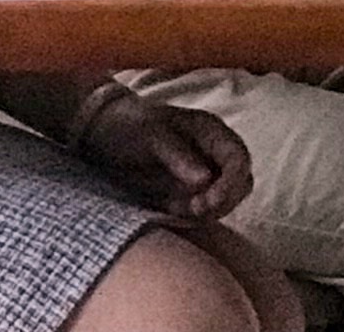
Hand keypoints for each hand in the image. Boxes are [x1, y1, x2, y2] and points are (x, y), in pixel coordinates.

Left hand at [75, 91, 252, 221]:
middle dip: (223, 201)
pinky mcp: (185, 192)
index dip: (231, 184)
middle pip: (240, 183)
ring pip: (224, 200)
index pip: (239, 159)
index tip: (207, 203)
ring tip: (177, 210)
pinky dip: (192, 217)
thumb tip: (206, 180)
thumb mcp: (152, 136)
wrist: (103, 131)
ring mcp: (201, 174)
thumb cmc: (129, 126)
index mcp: (211, 132)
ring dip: (208, 212)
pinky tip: (170, 211)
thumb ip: (179, 156)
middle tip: (193, 210)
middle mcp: (212, 153)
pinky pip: (201, 211)